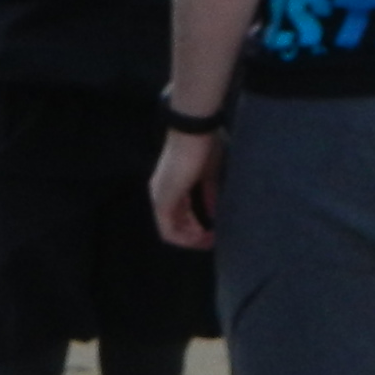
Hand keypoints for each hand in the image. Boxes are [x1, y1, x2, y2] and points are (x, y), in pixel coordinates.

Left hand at [150, 125, 222, 248]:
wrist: (194, 133)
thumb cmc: (204, 147)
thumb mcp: (210, 175)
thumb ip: (209, 195)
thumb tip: (213, 213)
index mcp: (172, 185)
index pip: (181, 213)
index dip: (197, 225)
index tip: (214, 231)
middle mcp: (161, 193)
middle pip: (176, 224)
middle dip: (195, 235)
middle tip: (214, 240)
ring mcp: (159, 197)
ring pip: (171, 230)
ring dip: (191, 239)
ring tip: (210, 242)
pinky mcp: (162, 201)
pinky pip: (169, 231)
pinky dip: (186, 238)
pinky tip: (203, 237)